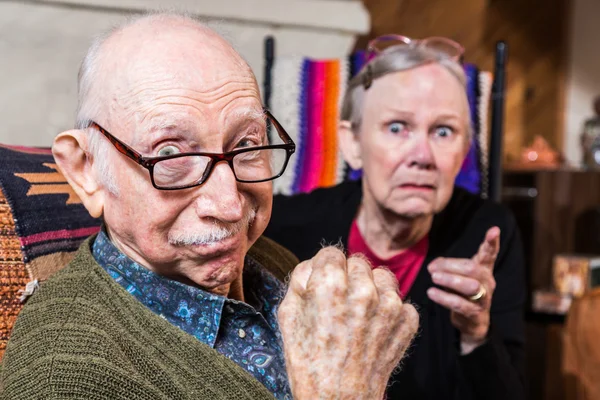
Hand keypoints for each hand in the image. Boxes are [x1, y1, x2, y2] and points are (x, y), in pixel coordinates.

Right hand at [278, 247, 418, 399]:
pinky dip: (388, 311)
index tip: (324, 282)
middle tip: (340, 302)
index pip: (331, 252)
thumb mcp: (288, 315)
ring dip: (371, 289)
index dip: (324, 268)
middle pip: (357, 262)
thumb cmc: (309, 361)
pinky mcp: (407, 321)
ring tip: (359, 313)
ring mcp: (389, 306)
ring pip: (381, 276)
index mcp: (331, 285)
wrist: (338, 399)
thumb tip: (315, 264)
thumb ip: (300, 279)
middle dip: (347, 277)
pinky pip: (399, 301)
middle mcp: (363, 290)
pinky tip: (373, 328)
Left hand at [426, 227, 499, 352]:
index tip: (494, 229)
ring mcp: (483, 299)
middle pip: (473, 269)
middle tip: (431, 268)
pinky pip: (459, 304)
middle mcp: (487, 282)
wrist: (473, 322)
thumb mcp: (458, 276)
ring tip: (433, 278)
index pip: (489, 254)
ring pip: (470, 286)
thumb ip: (448, 266)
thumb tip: (434, 265)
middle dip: (450, 266)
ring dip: (449, 280)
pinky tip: (431, 292)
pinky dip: (443, 297)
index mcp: (484, 270)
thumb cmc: (463, 293)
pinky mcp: (475, 313)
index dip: (492, 242)